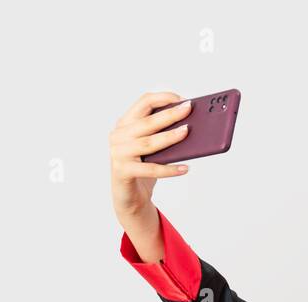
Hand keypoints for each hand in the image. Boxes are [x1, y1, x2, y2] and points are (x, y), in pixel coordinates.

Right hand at [109, 91, 192, 226]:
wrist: (129, 196)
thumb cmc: (143, 167)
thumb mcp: (151, 147)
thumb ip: (161, 134)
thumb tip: (189, 125)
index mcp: (125, 124)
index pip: (143, 102)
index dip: (162, 98)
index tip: (181, 99)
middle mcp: (118, 136)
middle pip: (147, 122)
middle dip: (170, 114)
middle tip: (188, 109)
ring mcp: (119, 154)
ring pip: (149, 143)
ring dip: (169, 137)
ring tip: (187, 132)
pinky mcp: (123, 172)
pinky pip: (151, 169)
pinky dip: (169, 169)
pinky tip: (185, 168)